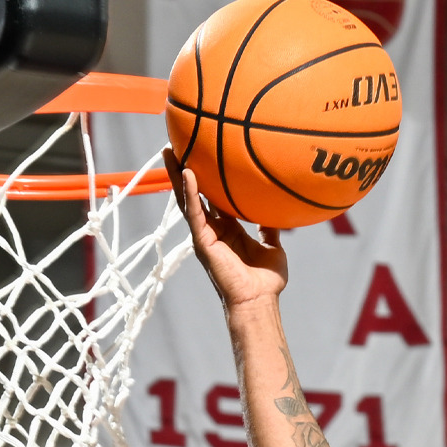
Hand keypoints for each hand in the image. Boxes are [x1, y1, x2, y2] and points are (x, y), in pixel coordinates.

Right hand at [163, 147, 287, 308]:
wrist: (259, 300)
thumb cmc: (266, 280)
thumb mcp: (272, 247)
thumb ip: (270, 228)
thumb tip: (276, 211)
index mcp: (229, 229)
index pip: (214, 198)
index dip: (208, 179)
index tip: (204, 157)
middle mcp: (213, 230)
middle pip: (195, 194)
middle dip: (185, 170)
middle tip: (178, 146)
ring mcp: (206, 235)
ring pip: (187, 199)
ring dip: (178, 175)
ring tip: (170, 151)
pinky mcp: (202, 240)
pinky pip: (194, 212)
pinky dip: (190, 192)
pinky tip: (187, 172)